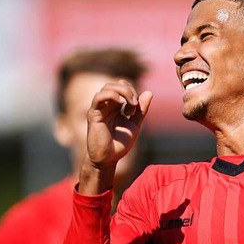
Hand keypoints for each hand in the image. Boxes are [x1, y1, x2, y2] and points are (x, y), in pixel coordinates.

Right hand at [79, 80, 151, 194]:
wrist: (109, 159)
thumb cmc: (120, 144)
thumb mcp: (135, 124)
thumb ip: (141, 110)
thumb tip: (149, 92)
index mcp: (116, 106)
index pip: (122, 87)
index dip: (132, 92)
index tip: (136, 108)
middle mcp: (107, 105)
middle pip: (115, 84)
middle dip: (129, 90)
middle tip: (135, 104)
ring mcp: (99, 109)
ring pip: (107, 87)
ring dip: (122, 92)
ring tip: (131, 104)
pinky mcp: (94, 114)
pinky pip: (99, 97)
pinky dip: (111, 95)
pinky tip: (121, 102)